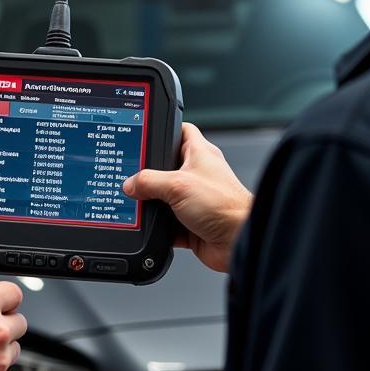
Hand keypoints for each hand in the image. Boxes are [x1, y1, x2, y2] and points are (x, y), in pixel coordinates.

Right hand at [123, 122, 252, 272]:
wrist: (239, 241)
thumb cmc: (225, 205)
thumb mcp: (179, 185)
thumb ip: (150, 181)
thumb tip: (131, 183)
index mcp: (200, 154)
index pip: (180, 131)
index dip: (163, 129)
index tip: (145, 133)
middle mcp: (197, 174)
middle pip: (165, 166)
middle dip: (149, 173)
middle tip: (132, 173)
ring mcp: (194, 199)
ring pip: (164, 197)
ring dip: (152, 202)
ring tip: (137, 201)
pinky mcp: (190, 223)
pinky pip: (167, 223)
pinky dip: (157, 227)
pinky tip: (149, 227)